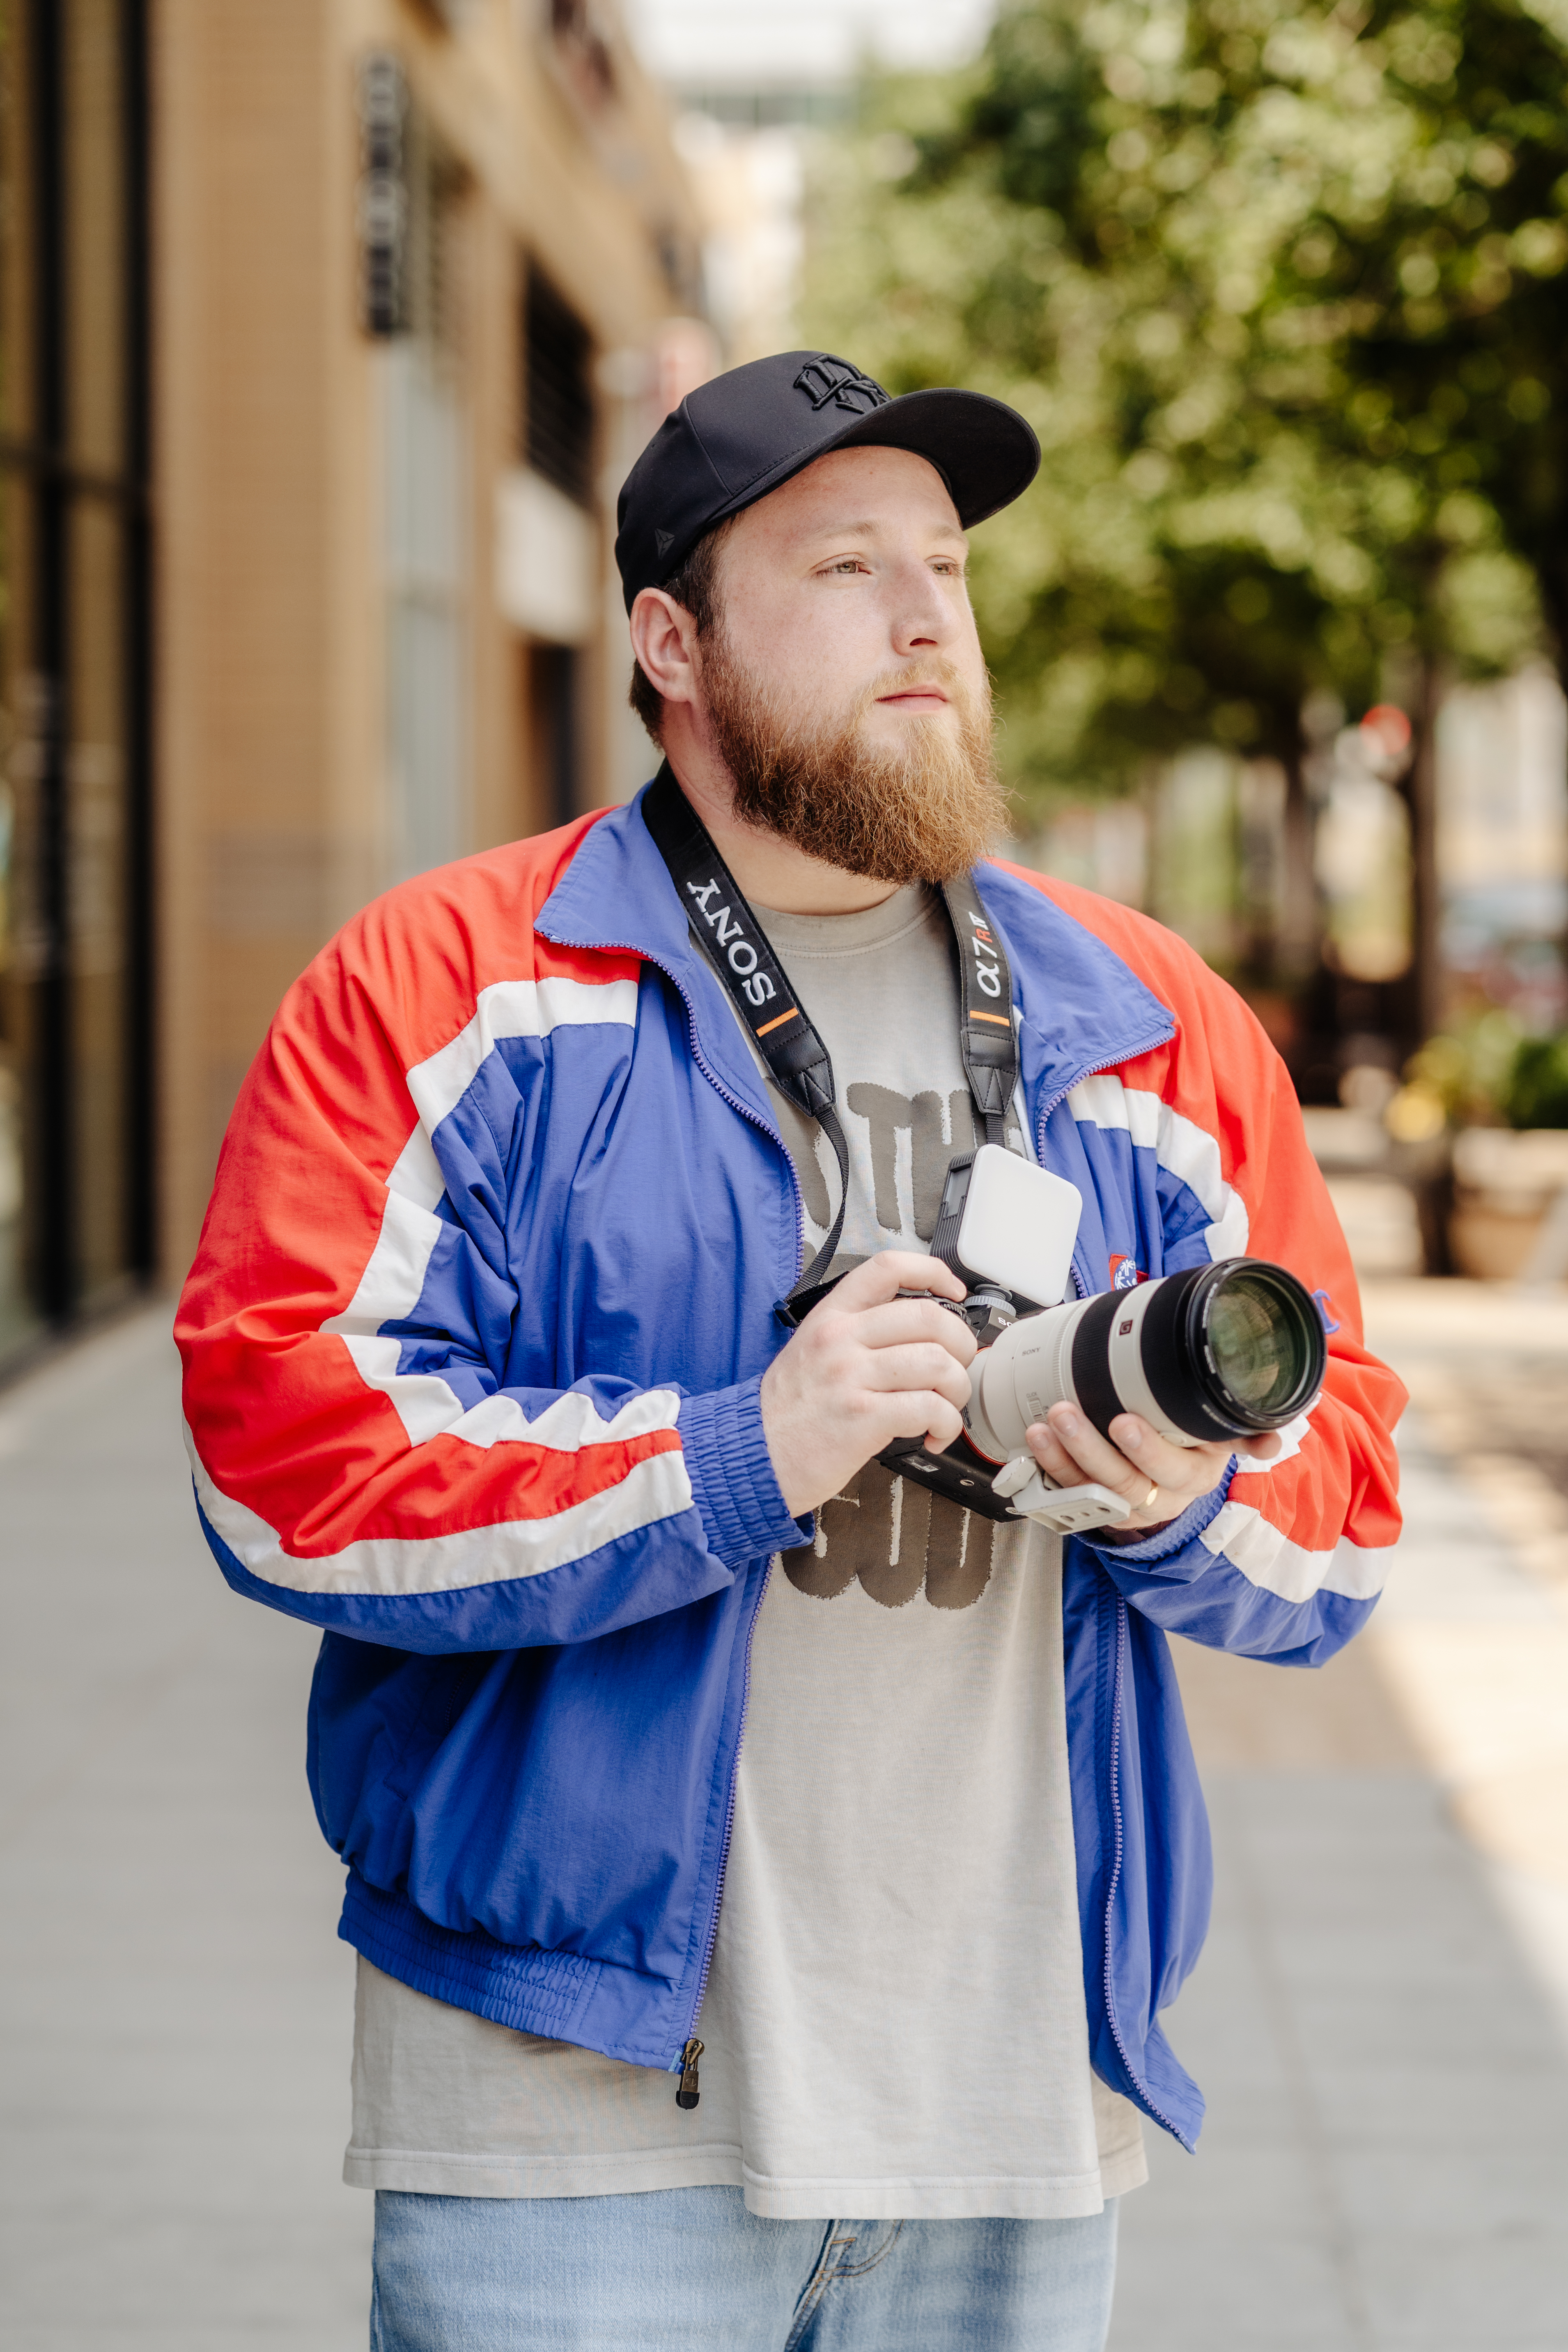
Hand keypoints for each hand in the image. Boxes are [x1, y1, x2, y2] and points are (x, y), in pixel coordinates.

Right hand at [760, 1252, 978, 1516]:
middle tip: (957, 1370)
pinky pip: (930, 1408)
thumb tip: (922, 1334)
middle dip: (961, 1345)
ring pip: (938, 1363)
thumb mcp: (813, 1351)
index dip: (934, 1272)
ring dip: (957, 1390)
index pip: (888, 1267)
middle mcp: (841, 1338)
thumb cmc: (788, 1411)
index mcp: (831, 1317)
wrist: (751, 1455)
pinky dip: (945, 1424)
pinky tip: (932, 1435)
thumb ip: (859, 1334)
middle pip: (929, 1317)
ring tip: (944, 1409)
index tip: (954, 1293)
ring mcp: (850, 1376)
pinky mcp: (862, 1417)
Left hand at [1025, 1404, 1281, 1540]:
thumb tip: (1273, 1439)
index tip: (1124, 1422)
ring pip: (1088, 1490)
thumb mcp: (1223, 1438)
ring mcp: (1120, 1504)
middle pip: (1119, 1481)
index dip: (1146, 1450)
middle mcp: (1155, 1496)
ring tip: (1039, 1428)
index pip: (1170, 1469)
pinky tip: (1029, 1449)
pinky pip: (1064, 1495)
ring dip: (1059, 1459)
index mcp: (1192, 1476)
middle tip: (1064, 1415)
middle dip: (1088, 1448)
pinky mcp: (1092, 1504)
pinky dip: (1043, 1473)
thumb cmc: (1196, 1446)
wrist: (1175, 1482)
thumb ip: (1245, 1433)